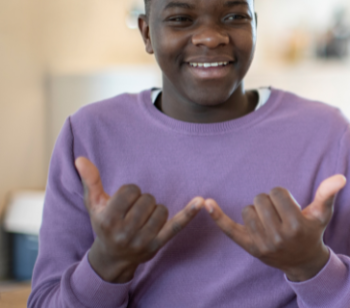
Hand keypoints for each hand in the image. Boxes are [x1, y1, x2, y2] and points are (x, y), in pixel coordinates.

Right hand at [75, 157, 203, 282]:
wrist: (111, 258)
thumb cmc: (103, 225)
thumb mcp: (93, 204)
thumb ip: (90, 180)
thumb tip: (80, 159)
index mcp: (108, 219)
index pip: (131, 191)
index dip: (130, 192)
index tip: (124, 202)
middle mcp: (124, 232)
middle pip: (147, 199)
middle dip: (142, 201)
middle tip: (133, 212)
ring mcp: (142, 240)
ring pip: (161, 209)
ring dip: (155, 210)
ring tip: (143, 219)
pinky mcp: (158, 244)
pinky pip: (177, 225)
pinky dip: (189, 213)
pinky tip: (200, 202)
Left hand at [204, 174, 346, 281]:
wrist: (302, 261)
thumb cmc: (312, 231)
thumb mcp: (322, 213)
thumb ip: (328, 194)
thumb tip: (340, 177)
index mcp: (296, 225)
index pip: (277, 192)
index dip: (282, 195)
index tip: (288, 206)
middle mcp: (278, 236)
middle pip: (261, 199)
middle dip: (269, 202)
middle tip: (279, 215)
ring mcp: (261, 243)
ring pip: (248, 209)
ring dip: (257, 211)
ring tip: (269, 221)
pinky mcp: (248, 247)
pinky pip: (229, 229)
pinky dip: (217, 216)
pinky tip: (206, 203)